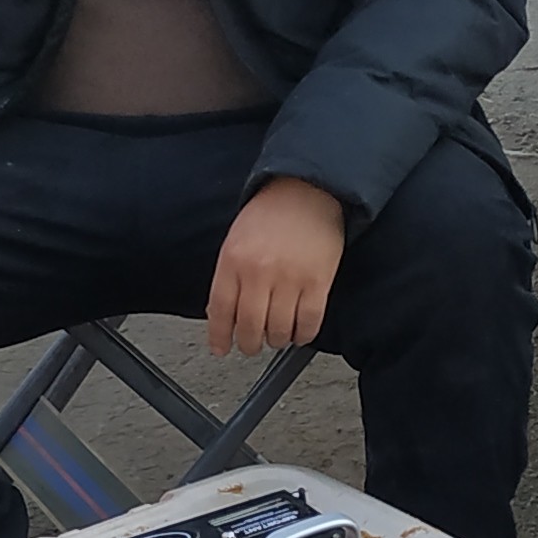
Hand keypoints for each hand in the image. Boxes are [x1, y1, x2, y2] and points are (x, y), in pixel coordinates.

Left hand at [206, 178, 343, 357]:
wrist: (308, 189)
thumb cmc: (272, 212)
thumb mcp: (236, 239)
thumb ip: (230, 275)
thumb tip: (224, 314)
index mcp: (233, 260)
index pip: (220, 310)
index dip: (219, 336)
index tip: (221, 348)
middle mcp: (259, 272)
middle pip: (249, 327)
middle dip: (249, 344)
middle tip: (252, 345)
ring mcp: (290, 279)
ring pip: (278, 331)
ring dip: (276, 340)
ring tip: (277, 335)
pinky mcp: (318, 282)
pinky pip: (308, 323)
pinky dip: (303, 335)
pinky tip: (299, 332)